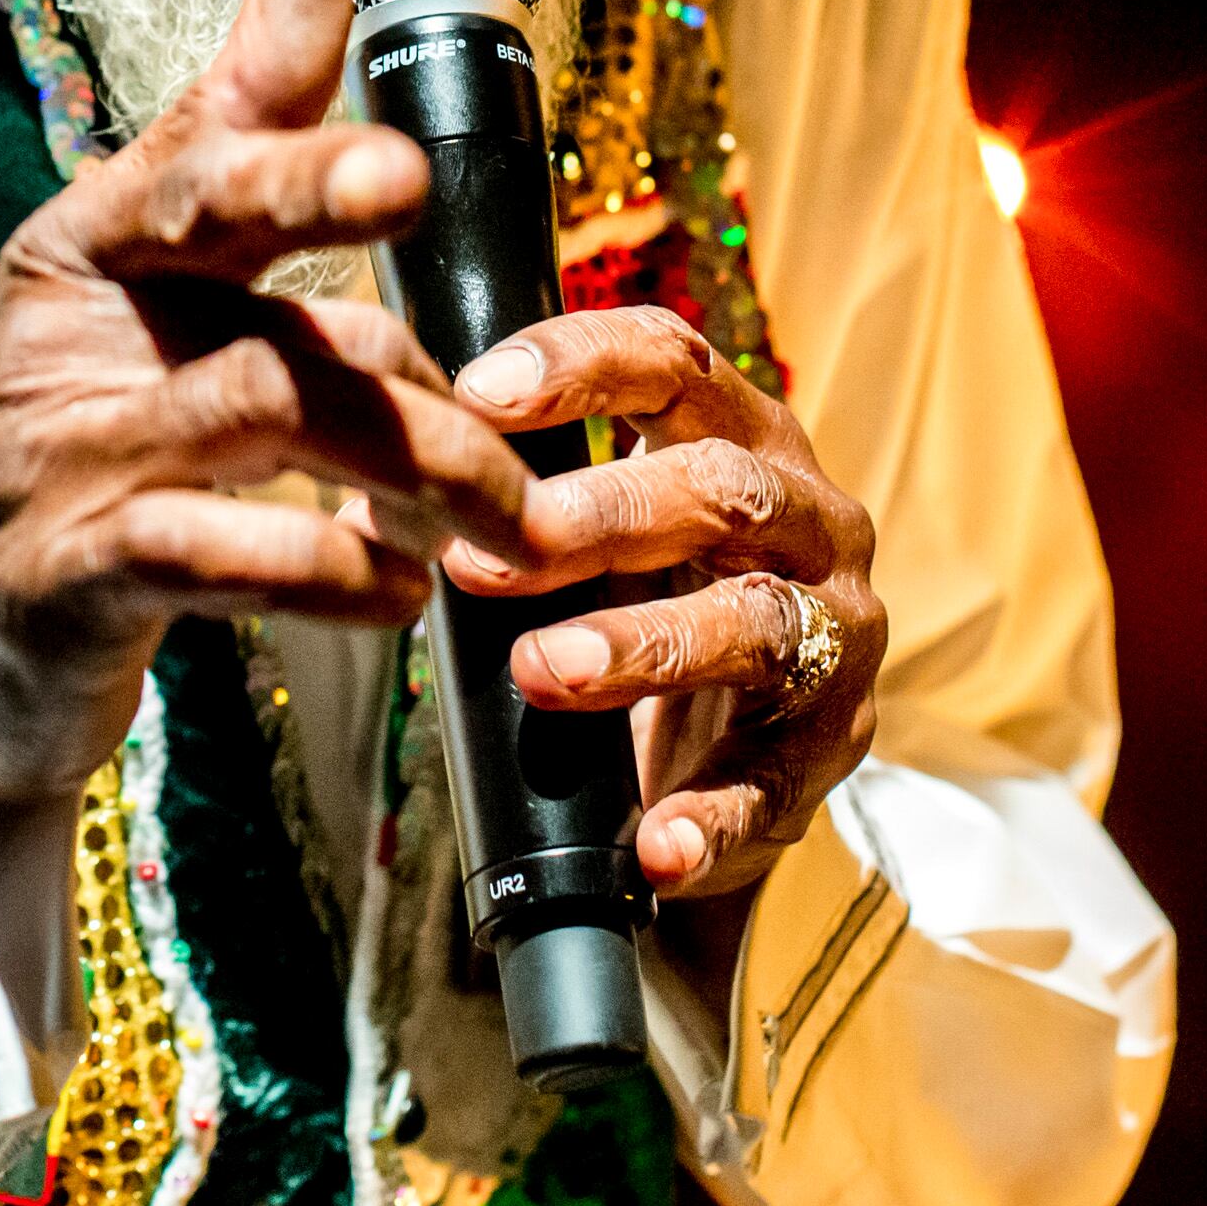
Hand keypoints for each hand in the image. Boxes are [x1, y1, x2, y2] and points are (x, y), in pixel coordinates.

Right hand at [0, 0, 541, 842]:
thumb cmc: (94, 433)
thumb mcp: (155, 284)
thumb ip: (246, 138)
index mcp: (92, 245)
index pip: (197, 164)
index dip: (294, 143)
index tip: (382, 108)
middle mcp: (63, 330)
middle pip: (223, 261)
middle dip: (345, 250)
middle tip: (458, 290)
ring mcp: (54, 455)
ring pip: (258, 405)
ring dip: (410, 453)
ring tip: (504, 512)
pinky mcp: (62, 580)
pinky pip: (212, 557)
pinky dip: (324, 569)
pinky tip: (398, 590)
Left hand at [443, 306, 886, 901]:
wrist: (734, 745)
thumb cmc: (647, 594)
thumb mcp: (589, 538)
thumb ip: (502, 509)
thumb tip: (370, 502)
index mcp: (739, 435)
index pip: (675, 363)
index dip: (581, 364)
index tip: (475, 394)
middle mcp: (808, 515)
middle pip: (719, 487)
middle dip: (599, 516)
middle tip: (480, 557)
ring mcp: (836, 628)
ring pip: (757, 620)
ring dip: (643, 646)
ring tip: (544, 672)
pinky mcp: (836, 744)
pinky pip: (778, 779)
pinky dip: (714, 814)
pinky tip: (655, 843)